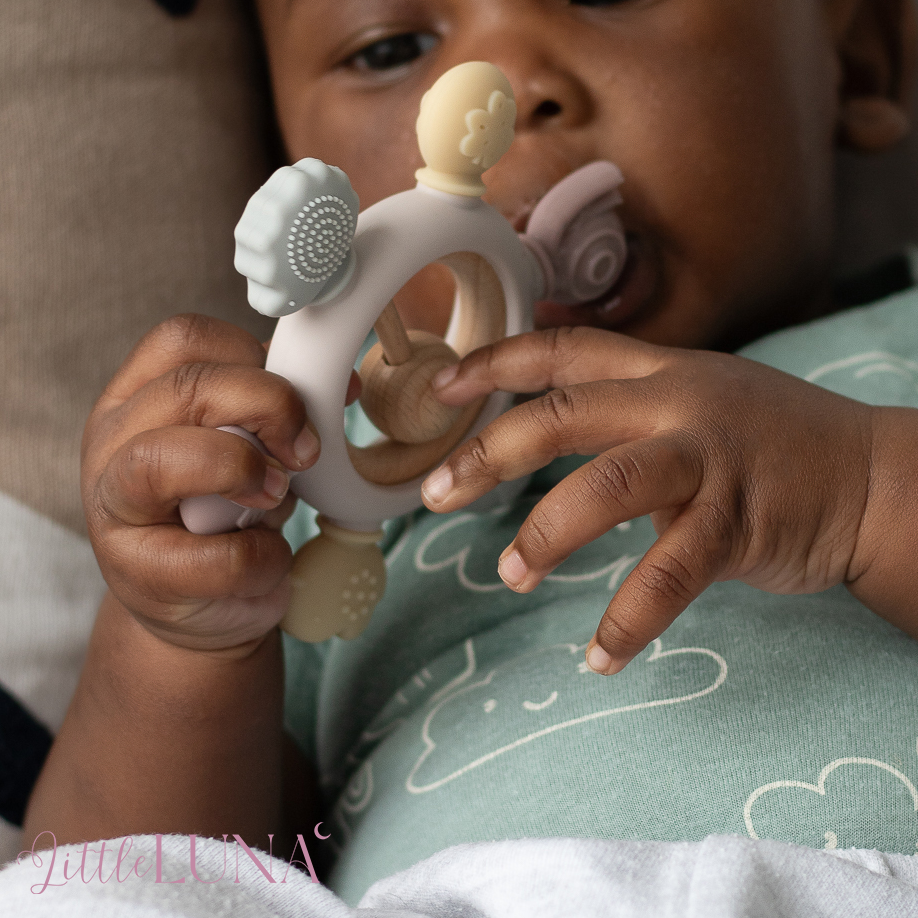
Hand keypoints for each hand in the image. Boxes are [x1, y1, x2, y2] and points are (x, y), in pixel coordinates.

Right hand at [82, 314, 318, 652]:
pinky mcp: (139, 576)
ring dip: (240, 471)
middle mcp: (113, 442)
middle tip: (304, 451)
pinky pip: (214, 556)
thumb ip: (273, 410)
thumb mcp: (248, 447)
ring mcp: (114, 509)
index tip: (302, 395)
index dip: (252, 355)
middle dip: (267, 407)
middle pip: (184, 387)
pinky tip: (267, 558)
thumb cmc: (228, 514)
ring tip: (275, 496)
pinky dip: (261, 556)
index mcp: (140, 396)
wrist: (206, 605)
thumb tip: (341, 386)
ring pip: (160, 460)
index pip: (185, 340)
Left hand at [422, 327, 874, 673]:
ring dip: (547, 535)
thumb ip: (625, 402)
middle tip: (434, 494)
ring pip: (608, 486)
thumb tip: (544, 414)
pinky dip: (628, 620)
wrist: (871, 477)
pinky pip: (670, 575)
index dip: (494, 361)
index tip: (438, 385)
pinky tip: (600, 656)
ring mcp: (708, 459)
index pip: (562, 350)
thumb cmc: (768, 443)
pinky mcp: (738, 522)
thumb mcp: (694, 398)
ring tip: (510, 575)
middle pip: (563, 414)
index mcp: (659, 370)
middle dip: (490, 453)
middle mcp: (677, 403)